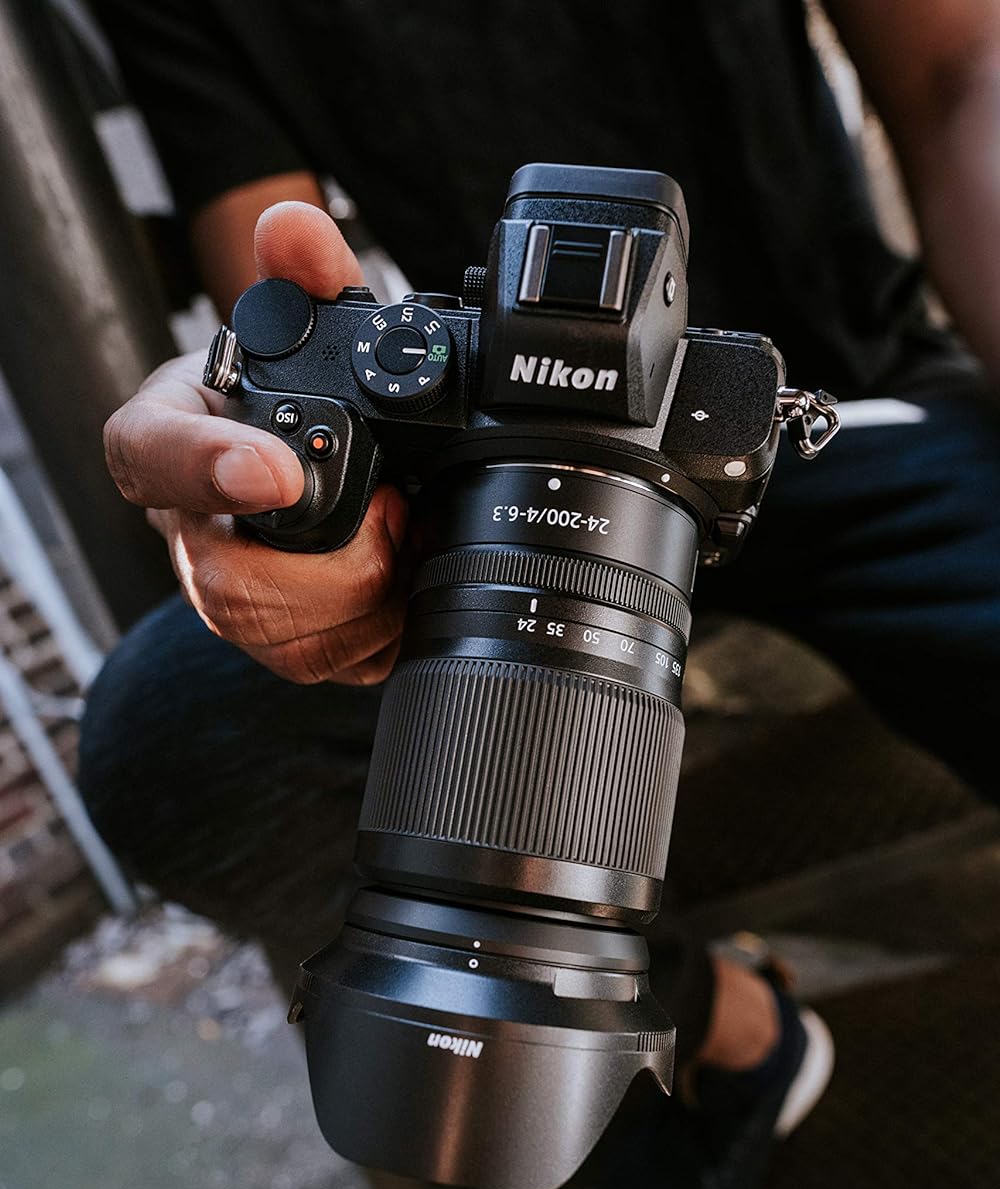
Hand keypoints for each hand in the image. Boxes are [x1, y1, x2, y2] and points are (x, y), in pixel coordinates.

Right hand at [103, 203, 406, 683]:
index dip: (208, 467)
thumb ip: (302, 281)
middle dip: (337, 563)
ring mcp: (236, 606)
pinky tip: (409, 586)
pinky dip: (388, 633)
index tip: (276, 471)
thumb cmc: (273, 414)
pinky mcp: (290, 648)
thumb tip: (294, 228)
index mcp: (168, 447)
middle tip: (398, 514)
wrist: (285, 479)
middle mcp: (193, 537)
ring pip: (289, 642)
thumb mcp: (289, 336)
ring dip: (371, 599)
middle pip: (232, 587)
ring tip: (409, 541)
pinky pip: (334, 670)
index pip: (152, 458)